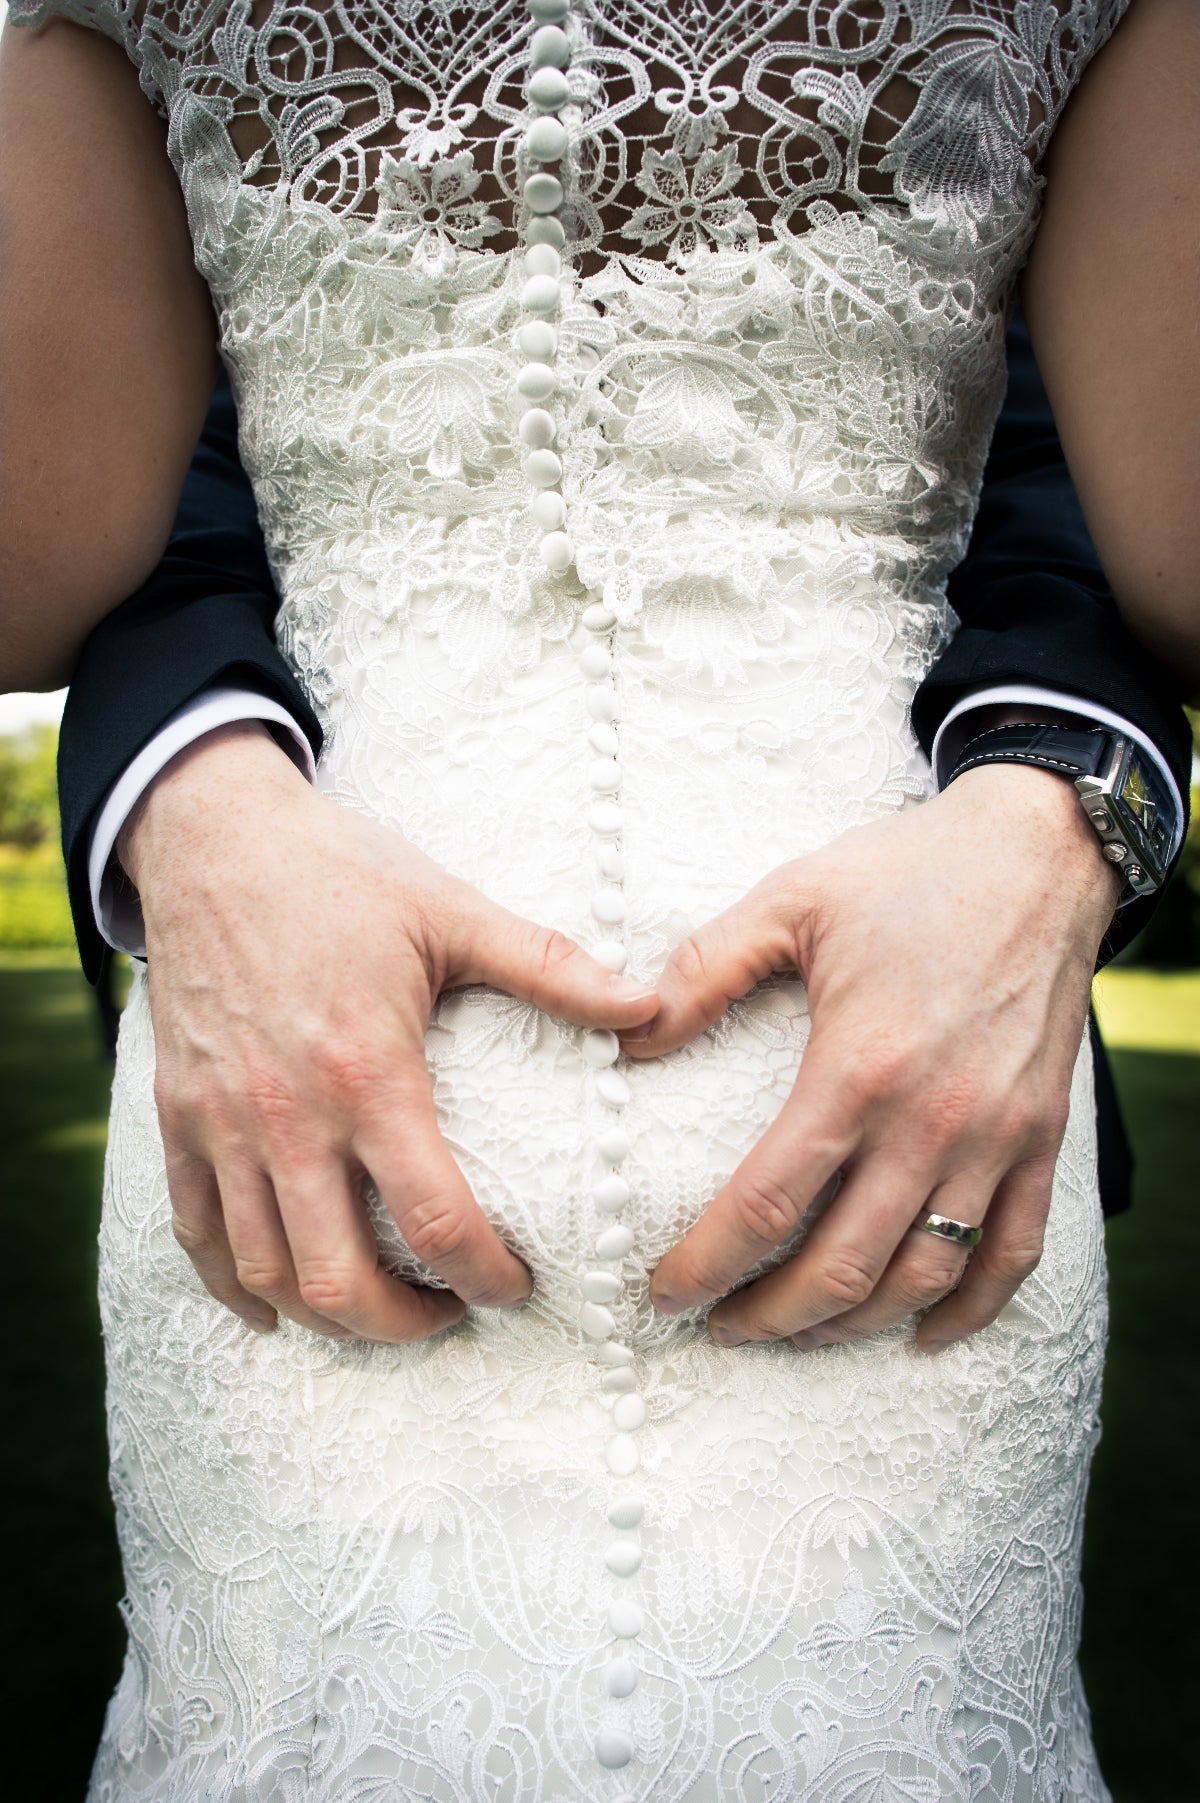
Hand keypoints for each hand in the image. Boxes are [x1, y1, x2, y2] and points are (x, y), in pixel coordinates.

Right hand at [120, 723, 658, 1340]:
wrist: (213, 835)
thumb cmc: (339, 872)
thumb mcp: (450, 910)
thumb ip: (551, 967)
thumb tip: (650, 1007)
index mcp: (366, 1073)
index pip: (434, 1221)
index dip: (486, 1278)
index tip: (516, 1288)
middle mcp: (286, 1116)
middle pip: (339, 1280)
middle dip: (404, 1327)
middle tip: (449, 1315)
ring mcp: (221, 1124)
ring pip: (264, 1274)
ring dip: (327, 1318)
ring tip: (381, 1310)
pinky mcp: (176, 1117)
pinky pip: (195, 1234)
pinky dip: (236, 1288)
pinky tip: (277, 1305)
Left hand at [623, 765, 1121, 1352]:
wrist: (1038, 854)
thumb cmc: (906, 874)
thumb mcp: (791, 900)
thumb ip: (702, 971)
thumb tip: (628, 1040)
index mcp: (859, 1068)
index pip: (768, 1202)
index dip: (708, 1263)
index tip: (664, 1292)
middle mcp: (932, 1122)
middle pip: (842, 1265)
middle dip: (769, 1316)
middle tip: (718, 1326)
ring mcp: (996, 1139)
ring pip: (922, 1276)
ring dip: (853, 1324)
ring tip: (796, 1332)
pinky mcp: (1041, 1139)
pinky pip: (1012, 1253)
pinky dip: (969, 1310)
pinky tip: (924, 1335)